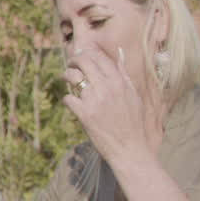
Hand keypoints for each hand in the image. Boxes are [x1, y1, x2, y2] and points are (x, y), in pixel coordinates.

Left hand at [61, 47, 161, 164]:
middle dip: (73, 60)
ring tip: (66, 78)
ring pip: (72, 77)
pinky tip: (71, 103)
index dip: (87, 53)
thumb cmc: (133, 122)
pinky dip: (67, 100)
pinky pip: (68, 99)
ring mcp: (94, 100)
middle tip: (70, 64)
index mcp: (120, 81)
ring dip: (66, 75)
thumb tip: (120, 53)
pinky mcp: (84, 114)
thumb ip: (124, 74)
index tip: (81, 55)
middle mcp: (107, 87)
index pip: (100, 57)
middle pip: (84, 61)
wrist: (130, 147)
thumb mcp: (133, 95)